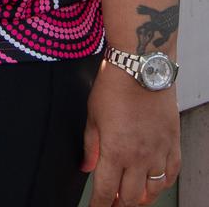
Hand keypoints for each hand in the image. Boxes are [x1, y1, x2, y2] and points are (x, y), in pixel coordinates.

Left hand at [82, 60, 179, 205]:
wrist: (141, 66)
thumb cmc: (114, 85)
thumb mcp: (93, 115)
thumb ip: (90, 146)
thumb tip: (86, 166)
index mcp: (115, 151)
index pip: (106, 191)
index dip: (99, 205)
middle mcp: (139, 156)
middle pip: (131, 198)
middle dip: (119, 205)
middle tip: (113, 203)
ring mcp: (159, 151)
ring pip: (153, 191)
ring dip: (142, 198)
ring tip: (132, 196)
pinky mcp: (173, 142)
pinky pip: (171, 174)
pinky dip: (162, 183)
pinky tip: (154, 182)